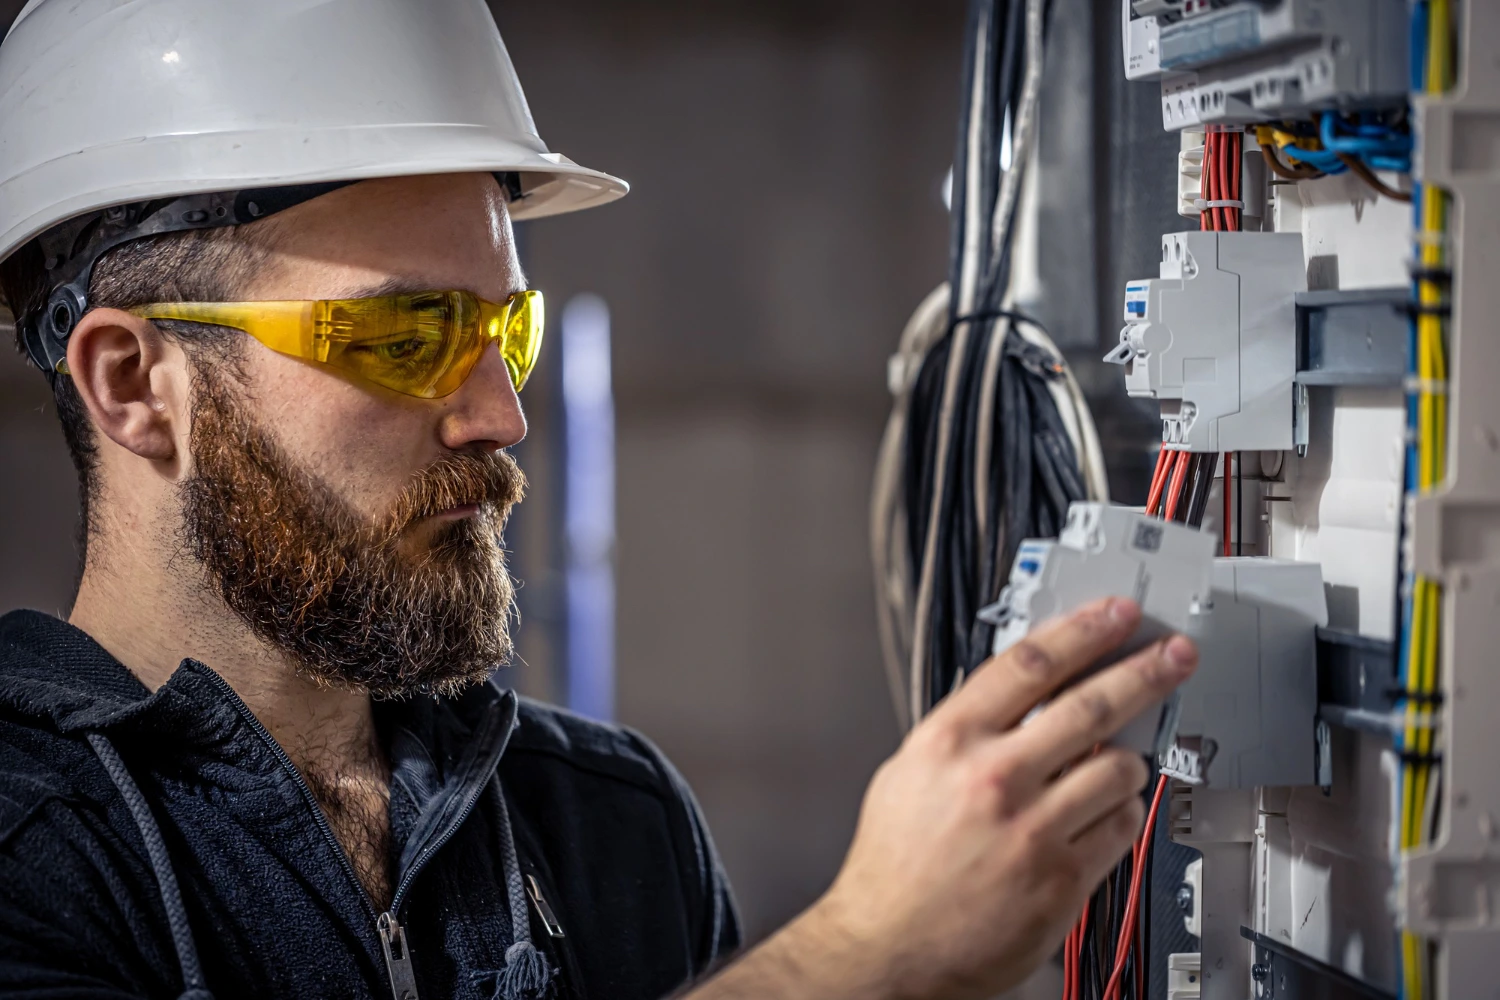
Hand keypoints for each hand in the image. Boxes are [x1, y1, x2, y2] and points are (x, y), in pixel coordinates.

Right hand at [687, 597, 1196, 999]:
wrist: (890, 949)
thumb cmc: (894, 867)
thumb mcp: (909, 772)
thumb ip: (967, 730)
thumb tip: (1024, 694)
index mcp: (949, 742)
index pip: (1029, 664)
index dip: (1082, 630)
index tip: (1115, 615)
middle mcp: (993, 778)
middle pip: (1091, 704)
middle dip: (1145, 670)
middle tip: (1173, 654)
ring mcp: (1033, 828)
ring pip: (1118, 767)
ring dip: (1126, 761)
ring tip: (1110, 766)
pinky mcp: (1063, 877)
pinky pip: (1121, 827)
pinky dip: (1120, 815)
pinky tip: (1098, 816)